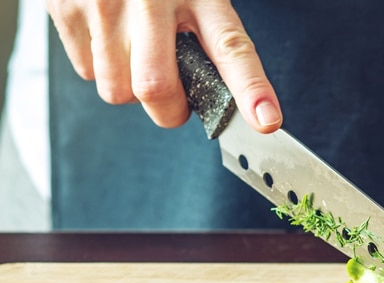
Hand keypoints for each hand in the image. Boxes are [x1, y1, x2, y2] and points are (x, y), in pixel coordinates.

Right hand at [46, 0, 281, 131]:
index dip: (250, 90)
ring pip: (117, 90)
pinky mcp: (67, 8)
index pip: (231, 49)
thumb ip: (213, 43)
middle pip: (156, 88)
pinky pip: (88, 73)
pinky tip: (111, 39)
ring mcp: (104, 4)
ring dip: (131, 88)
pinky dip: (103, 69)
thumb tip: (239, 103)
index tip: (265, 120)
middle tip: (176, 98)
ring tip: (138, 53)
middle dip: (169, 110)